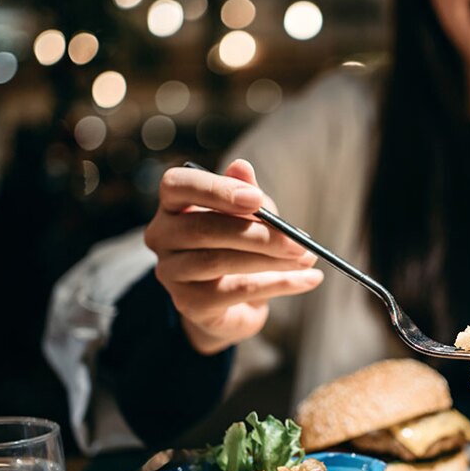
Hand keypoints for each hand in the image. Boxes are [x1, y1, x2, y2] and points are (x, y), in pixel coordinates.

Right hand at [144, 159, 323, 354]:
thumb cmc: (240, 245)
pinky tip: (307, 279)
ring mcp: (171, 273)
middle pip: (202, 228)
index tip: (256, 199)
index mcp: (173, 204)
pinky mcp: (189, 303)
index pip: (177, 185)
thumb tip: (242, 167)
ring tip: (306, 259)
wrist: (236, 300)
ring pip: (218, 262)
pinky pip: (235, 291)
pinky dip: (277, 284)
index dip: (215, 189)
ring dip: (270, 260)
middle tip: (297, 241)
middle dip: (257, 234)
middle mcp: (162, 236)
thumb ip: (246, 192)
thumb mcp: (250, 214)